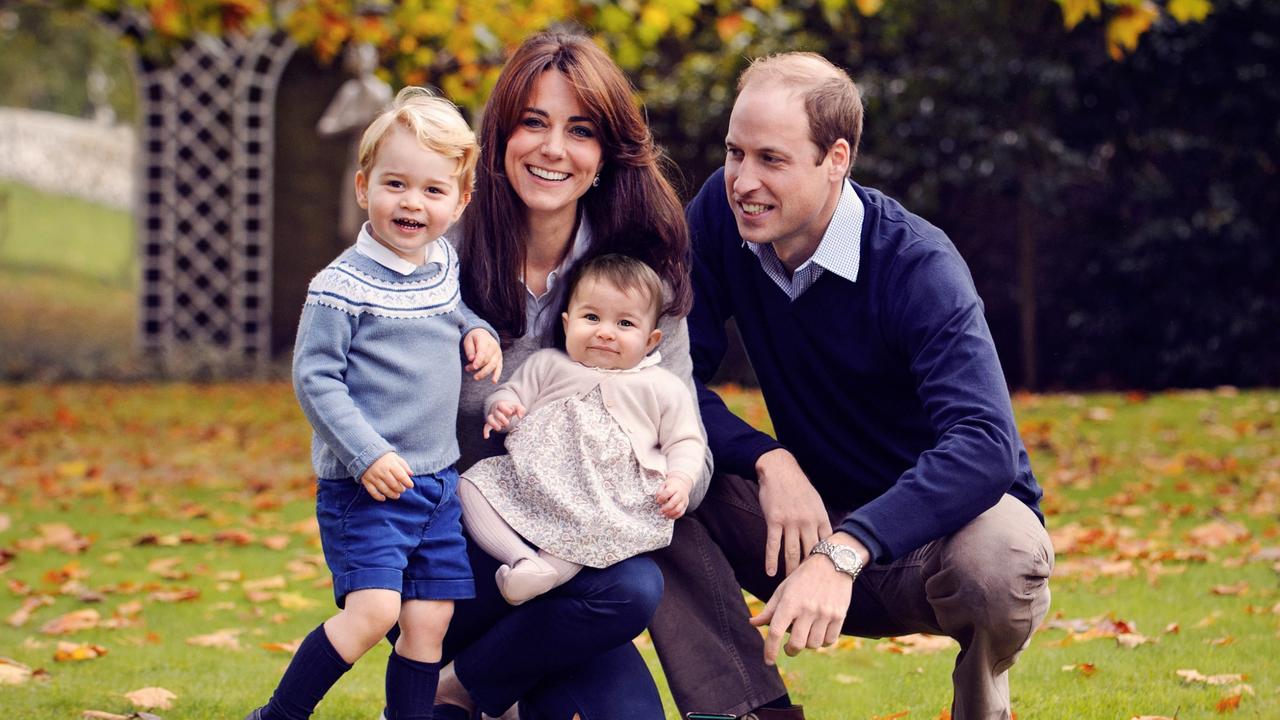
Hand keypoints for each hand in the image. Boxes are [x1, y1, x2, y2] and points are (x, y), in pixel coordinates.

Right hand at [360, 452, 413, 500]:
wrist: (366, 453)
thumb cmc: (384, 457)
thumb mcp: (395, 458)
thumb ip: (404, 466)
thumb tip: (411, 474)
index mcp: (391, 464)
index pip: (401, 476)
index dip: (407, 483)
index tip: (410, 486)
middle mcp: (382, 471)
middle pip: (393, 485)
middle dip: (400, 489)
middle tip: (403, 490)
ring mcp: (373, 477)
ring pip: (384, 490)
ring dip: (392, 494)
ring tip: (397, 495)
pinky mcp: (366, 481)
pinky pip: (372, 492)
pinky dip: (378, 497)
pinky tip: (384, 498)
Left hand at [463, 329, 502, 382]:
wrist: (484, 334)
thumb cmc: (474, 339)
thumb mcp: (468, 340)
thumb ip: (470, 349)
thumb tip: (471, 359)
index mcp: (485, 341)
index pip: (483, 352)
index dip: (479, 360)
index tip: (474, 366)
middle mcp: (494, 347)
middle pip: (487, 360)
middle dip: (478, 367)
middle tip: (467, 369)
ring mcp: (498, 354)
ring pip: (493, 365)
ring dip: (484, 373)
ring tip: (475, 377)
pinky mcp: (499, 359)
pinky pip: (499, 368)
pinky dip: (497, 375)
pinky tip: (494, 381)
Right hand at [483, 400, 525, 438]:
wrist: (503, 408)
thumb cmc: (511, 408)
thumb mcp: (517, 406)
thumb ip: (520, 409)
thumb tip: (520, 416)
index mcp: (501, 404)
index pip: (501, 405)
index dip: (505, 409)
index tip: (511, 412)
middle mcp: (495, 410)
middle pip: (496, 413)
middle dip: (502, 419)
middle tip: (507, 423)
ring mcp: (492, 416)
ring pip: (489, 419)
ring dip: (493, 424)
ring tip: (499, 429)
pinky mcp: (491, 423)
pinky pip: (486, 426)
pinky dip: (485, 431)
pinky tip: (487, 437)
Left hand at [655, 472, 692, 518]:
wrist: (683, 484)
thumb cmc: (671, 485)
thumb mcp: (664, 484)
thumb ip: (659, 491)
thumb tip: (658, 499)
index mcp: (674, 487)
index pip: (668, 492)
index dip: (661, 498)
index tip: (658, 501)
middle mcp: (680, 494)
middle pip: (673, 502)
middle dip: (665, 508)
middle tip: (660, 511)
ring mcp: (684, 500)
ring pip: (678, 509)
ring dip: (669, 513)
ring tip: (664, 514)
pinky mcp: (685, 506)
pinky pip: (681, 513)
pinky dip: (674, 516)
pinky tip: (668, 516)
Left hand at [749, 532, 865, 663]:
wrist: (833, 563)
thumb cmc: (803, 577)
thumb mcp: (783, 589)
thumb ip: (769, 610)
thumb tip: (752, 623)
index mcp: (790, 602)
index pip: (776, 631)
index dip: (770, 649)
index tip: (768, 661)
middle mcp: (807, 609)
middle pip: (797, 644)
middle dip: (790, 650)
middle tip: (789, 648)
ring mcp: (825, 613)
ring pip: (813, 644)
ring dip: (807, 645)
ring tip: (805, 634)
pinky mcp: (839, 615)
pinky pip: (829, 640)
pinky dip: (822, 642)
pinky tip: (818, 633)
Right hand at [756, 448, 831, 576]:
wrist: (779, 470)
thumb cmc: (798, 487)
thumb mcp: (816, 502)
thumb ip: (820, 521)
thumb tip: (826, 540)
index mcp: (820, 518)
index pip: (826, 546)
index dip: (826, 562)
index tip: (826, 576)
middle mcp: (808, 521)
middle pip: (810, 553)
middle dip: (809, 571)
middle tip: (808, 586)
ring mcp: (791, 521)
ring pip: (792, 552)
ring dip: (791, 570)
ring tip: (789, 584)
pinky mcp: (774, 520)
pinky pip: (773, 544)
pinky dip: (771, 560)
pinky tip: (770, 572)